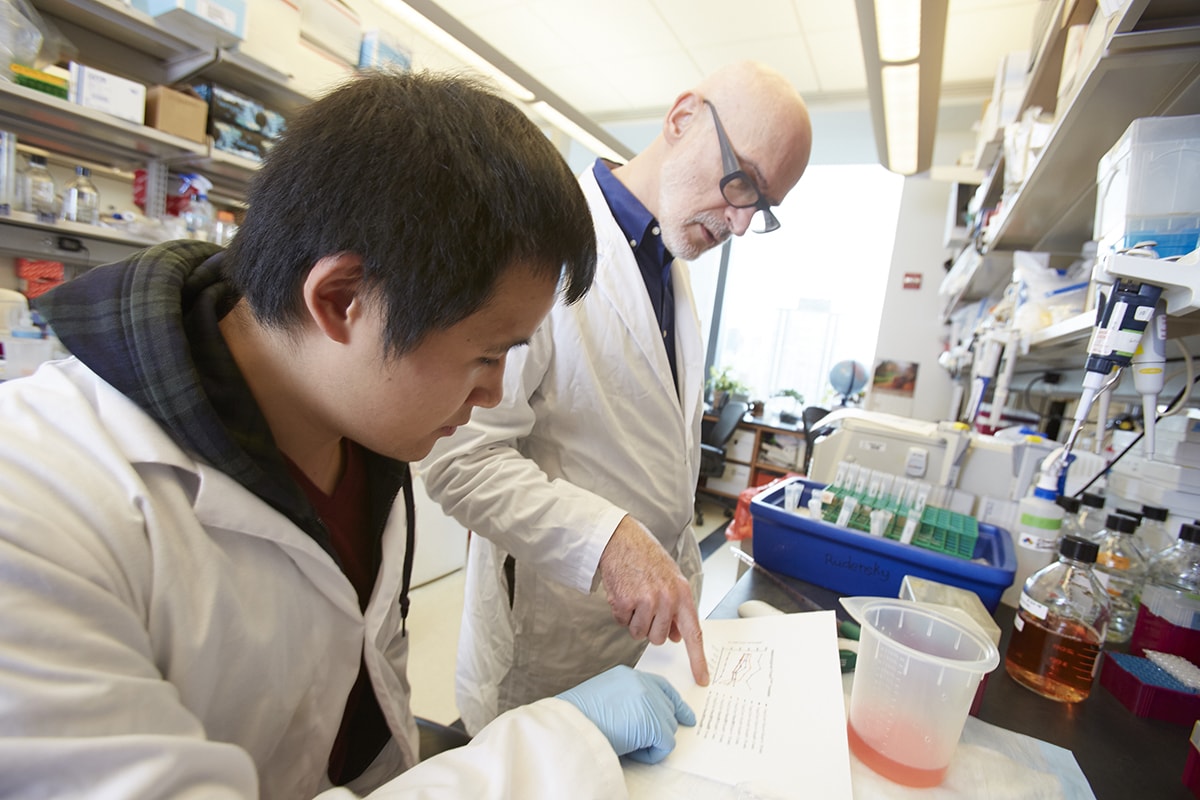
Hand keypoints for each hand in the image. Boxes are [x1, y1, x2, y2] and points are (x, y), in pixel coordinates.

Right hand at [557, 666, 694, 763]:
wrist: (569, 727)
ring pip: (668, 728)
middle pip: (668, 708)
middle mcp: (642, 685)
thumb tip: (641, 719)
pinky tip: (633, 753)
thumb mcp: (603, 697)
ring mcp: (650, 702)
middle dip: (664, 727)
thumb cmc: (578, 716)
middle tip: (660, 742)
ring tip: (630, 747)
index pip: (661, 685)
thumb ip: (625, 700)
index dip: (674, 702)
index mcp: (628, 675)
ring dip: (652, 742)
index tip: (685, 714)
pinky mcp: (654, 724)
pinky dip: (651, 754)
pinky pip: (665, 746)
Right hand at [599, 516, 709, 685]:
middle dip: (651, 628)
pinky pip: (622, 623)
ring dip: (634, 620)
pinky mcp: (625, 602)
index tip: (702, 679)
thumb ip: (677, 608)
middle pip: (658, 638)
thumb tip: (677, 636)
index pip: (694, 634)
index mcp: (682, 594)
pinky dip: (620, 612)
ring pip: (639, 633)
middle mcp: (666, 599)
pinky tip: (623, 593)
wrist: (622, 540)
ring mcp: (645, 601)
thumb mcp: (671, 580)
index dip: (698, 659)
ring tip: (634, 596)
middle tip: (645, 606)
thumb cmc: (647, 558)